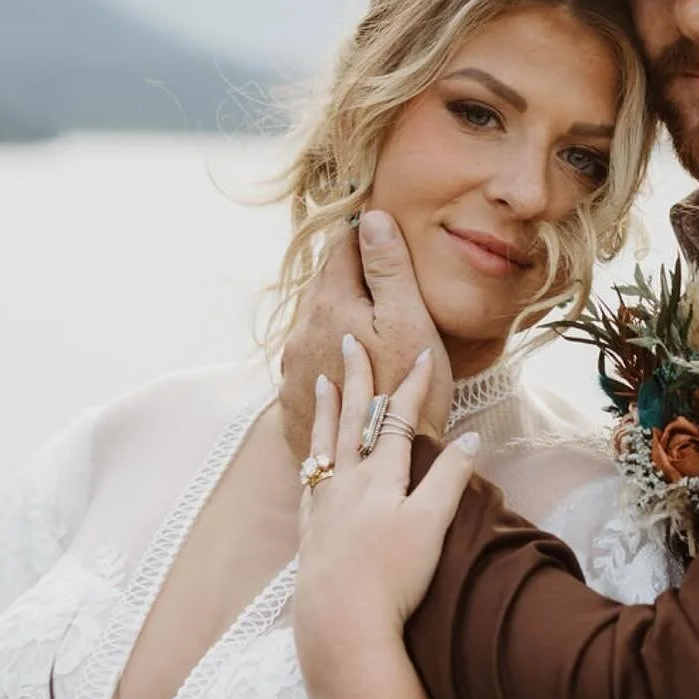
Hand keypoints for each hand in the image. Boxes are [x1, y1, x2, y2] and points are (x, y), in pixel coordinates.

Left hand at [277, 211, 452, 462]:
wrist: (374, 482)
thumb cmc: (406, 397)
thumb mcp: (409, 325)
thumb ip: (389, 270)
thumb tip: (372, 217)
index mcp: (330, 306)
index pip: (342, 246)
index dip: (365, 233)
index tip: (382, 230)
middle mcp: (301, 332)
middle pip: (323, 284)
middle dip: (349, 273)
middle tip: (379, 269)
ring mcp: (292, 371)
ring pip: (312, 324)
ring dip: (336, 315)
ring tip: (364, 318)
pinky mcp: (290, 405)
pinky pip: (307, 363)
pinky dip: (326, 355)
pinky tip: (344, 366)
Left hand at [293, 334, 479, 698]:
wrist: (340, 623)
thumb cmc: (392, 577)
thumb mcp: (431, 524)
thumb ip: (450, 479)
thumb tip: (471, 437)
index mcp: (380, 476)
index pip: (400, 418)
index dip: (413, 385)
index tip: (423, 354)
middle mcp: (347, 482)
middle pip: (353, 419)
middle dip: (356, 378)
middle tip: (350, 340)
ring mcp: (325, 504)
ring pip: (325, 443)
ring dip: (327, 409)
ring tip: (322, 380)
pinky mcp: (311, 530)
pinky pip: (309, 478)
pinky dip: (312, 455)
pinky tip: (312, 456)